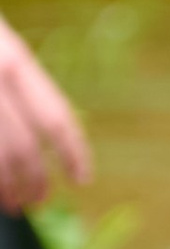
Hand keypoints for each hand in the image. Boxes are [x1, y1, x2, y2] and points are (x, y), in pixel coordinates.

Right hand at [0, 11, 90, 212]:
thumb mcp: (0, 45)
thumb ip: (17, 82)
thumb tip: (45, 133)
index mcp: (13, 60)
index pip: (56, 117)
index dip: (73, 154)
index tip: (82, 179)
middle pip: (24, 148)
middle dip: (35, 182)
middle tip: (39, 200)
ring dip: (6, 189)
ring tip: (13, 204)